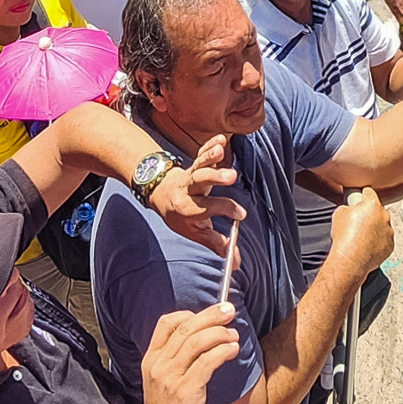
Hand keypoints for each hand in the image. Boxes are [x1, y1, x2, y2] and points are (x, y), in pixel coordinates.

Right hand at [130, 303, 248, 403]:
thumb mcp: (164, 386)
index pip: (166, 324)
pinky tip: (233, 350)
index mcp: (150, 362)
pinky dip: (222, 351)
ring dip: (219, 333)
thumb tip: (201, 343)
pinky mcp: (186, 392)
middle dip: (210, 316)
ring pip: (195, 342)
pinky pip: (206, 362)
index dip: (189, 314)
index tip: (209, 315)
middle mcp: (158, 366)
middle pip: (185, 328)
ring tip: (235, 334)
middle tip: (230, 310)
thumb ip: (176, 364)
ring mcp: (170, 379)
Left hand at [145, 134, 243, 254]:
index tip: (241, 214)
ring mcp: (191, 174)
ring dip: (210, 157)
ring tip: (220, 151)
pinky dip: (210, 144)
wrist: (161, 193)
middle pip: (200, 182)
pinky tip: (221, 140)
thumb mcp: (195, 233)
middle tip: (231, 177)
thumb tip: (237, 263)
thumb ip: (217, 245)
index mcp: (189, 210)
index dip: (225, 210)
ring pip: (199, 164)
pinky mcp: (195, 162)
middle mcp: (189, 190)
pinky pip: (202, 152)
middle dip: (214, 178)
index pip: (208, 209)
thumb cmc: (182, 216)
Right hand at [327, 189, 394, 273]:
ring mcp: (389, 231)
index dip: (362, 195)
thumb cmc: (345, 237)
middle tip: (357, 222)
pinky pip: (384, 239)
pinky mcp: (390, 245)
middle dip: (369, 214)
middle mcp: (384, 216)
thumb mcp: (339, 213)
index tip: (360, 198)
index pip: (369, 192)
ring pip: (382, 225)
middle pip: (377, 210)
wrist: (350, 260)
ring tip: (361, 236)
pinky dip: (377, 241)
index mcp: (372, 205)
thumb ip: (348, 207)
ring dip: (374, 228)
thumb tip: (350, 209)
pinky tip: (366, 245)